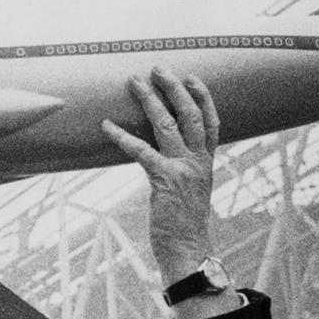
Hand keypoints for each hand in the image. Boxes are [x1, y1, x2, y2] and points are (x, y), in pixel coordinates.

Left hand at [101, 66, 219, 284]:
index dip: (203, 97)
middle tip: (158, 69)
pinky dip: (122, 135)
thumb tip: (168, 158)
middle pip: (191, 114)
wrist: (189, 250)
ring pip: (168, 124)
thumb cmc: (185, 225)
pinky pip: (141, 150)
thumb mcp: (191, 191)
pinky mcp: (165, 180)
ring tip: (135, 82)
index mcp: (206, 162)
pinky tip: (107, 125)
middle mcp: (199, 161)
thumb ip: (185, 171)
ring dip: (150, 100)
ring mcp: (183, 169)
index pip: (211, 121)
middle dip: (174, 88)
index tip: (192, 78)